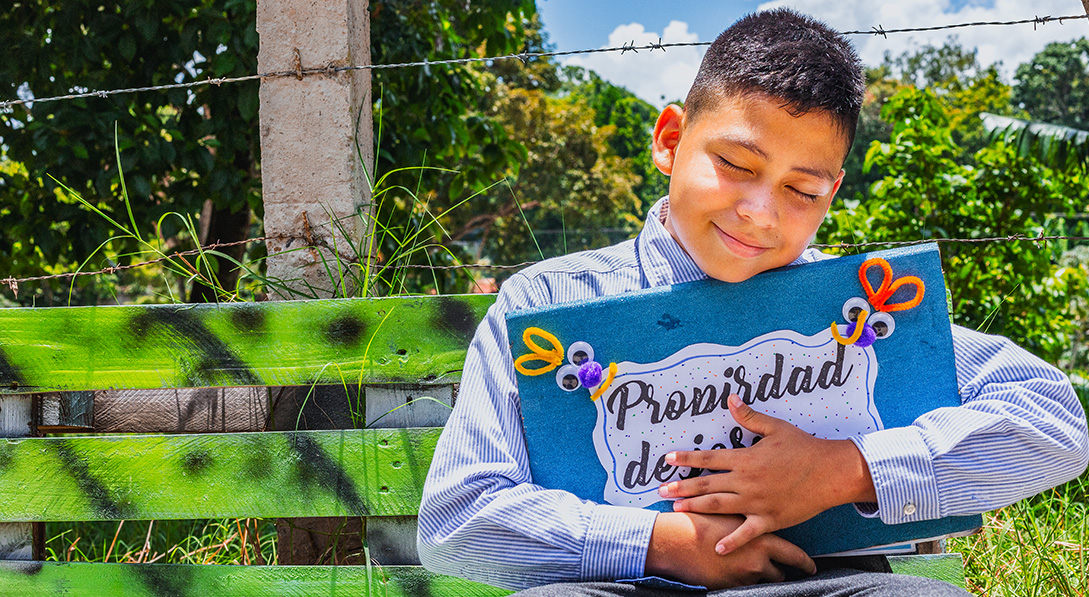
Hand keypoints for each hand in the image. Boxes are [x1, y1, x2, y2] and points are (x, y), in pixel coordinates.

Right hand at [645, 511, 815, 588]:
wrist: (676, 540)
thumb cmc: (701, 521)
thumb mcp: (732, 512)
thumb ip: (750, 518)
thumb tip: (760, 515)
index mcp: (761, 539)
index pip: (793, 555)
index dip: (804, 562)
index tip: (811, 566)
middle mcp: (757, 560)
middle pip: (780, 573)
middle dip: (780, 571)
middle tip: (782, 569)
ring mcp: (744, 576)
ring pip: (763, 582)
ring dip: (759, 576)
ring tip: (750, 567)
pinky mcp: (730, 586)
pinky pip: (744, 587)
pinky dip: (740, 579)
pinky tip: (732, 571)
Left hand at [657, 394, 876, 554]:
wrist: (831, 472)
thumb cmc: (804, 448)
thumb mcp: (776, 428)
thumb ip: (750, 416)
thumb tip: (731, 398)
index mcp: (746, 458)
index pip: (709, 458)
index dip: (686, 459)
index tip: (668, 459)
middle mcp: (746, 481)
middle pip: (707, 485)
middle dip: (682, 488)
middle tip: (661, 490)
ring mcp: (757, 502)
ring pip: (719, 506)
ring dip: (696, 508)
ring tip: (677, 509)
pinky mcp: (770, 519)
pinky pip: (747, 533)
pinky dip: (731, 541)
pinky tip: (717, 547)